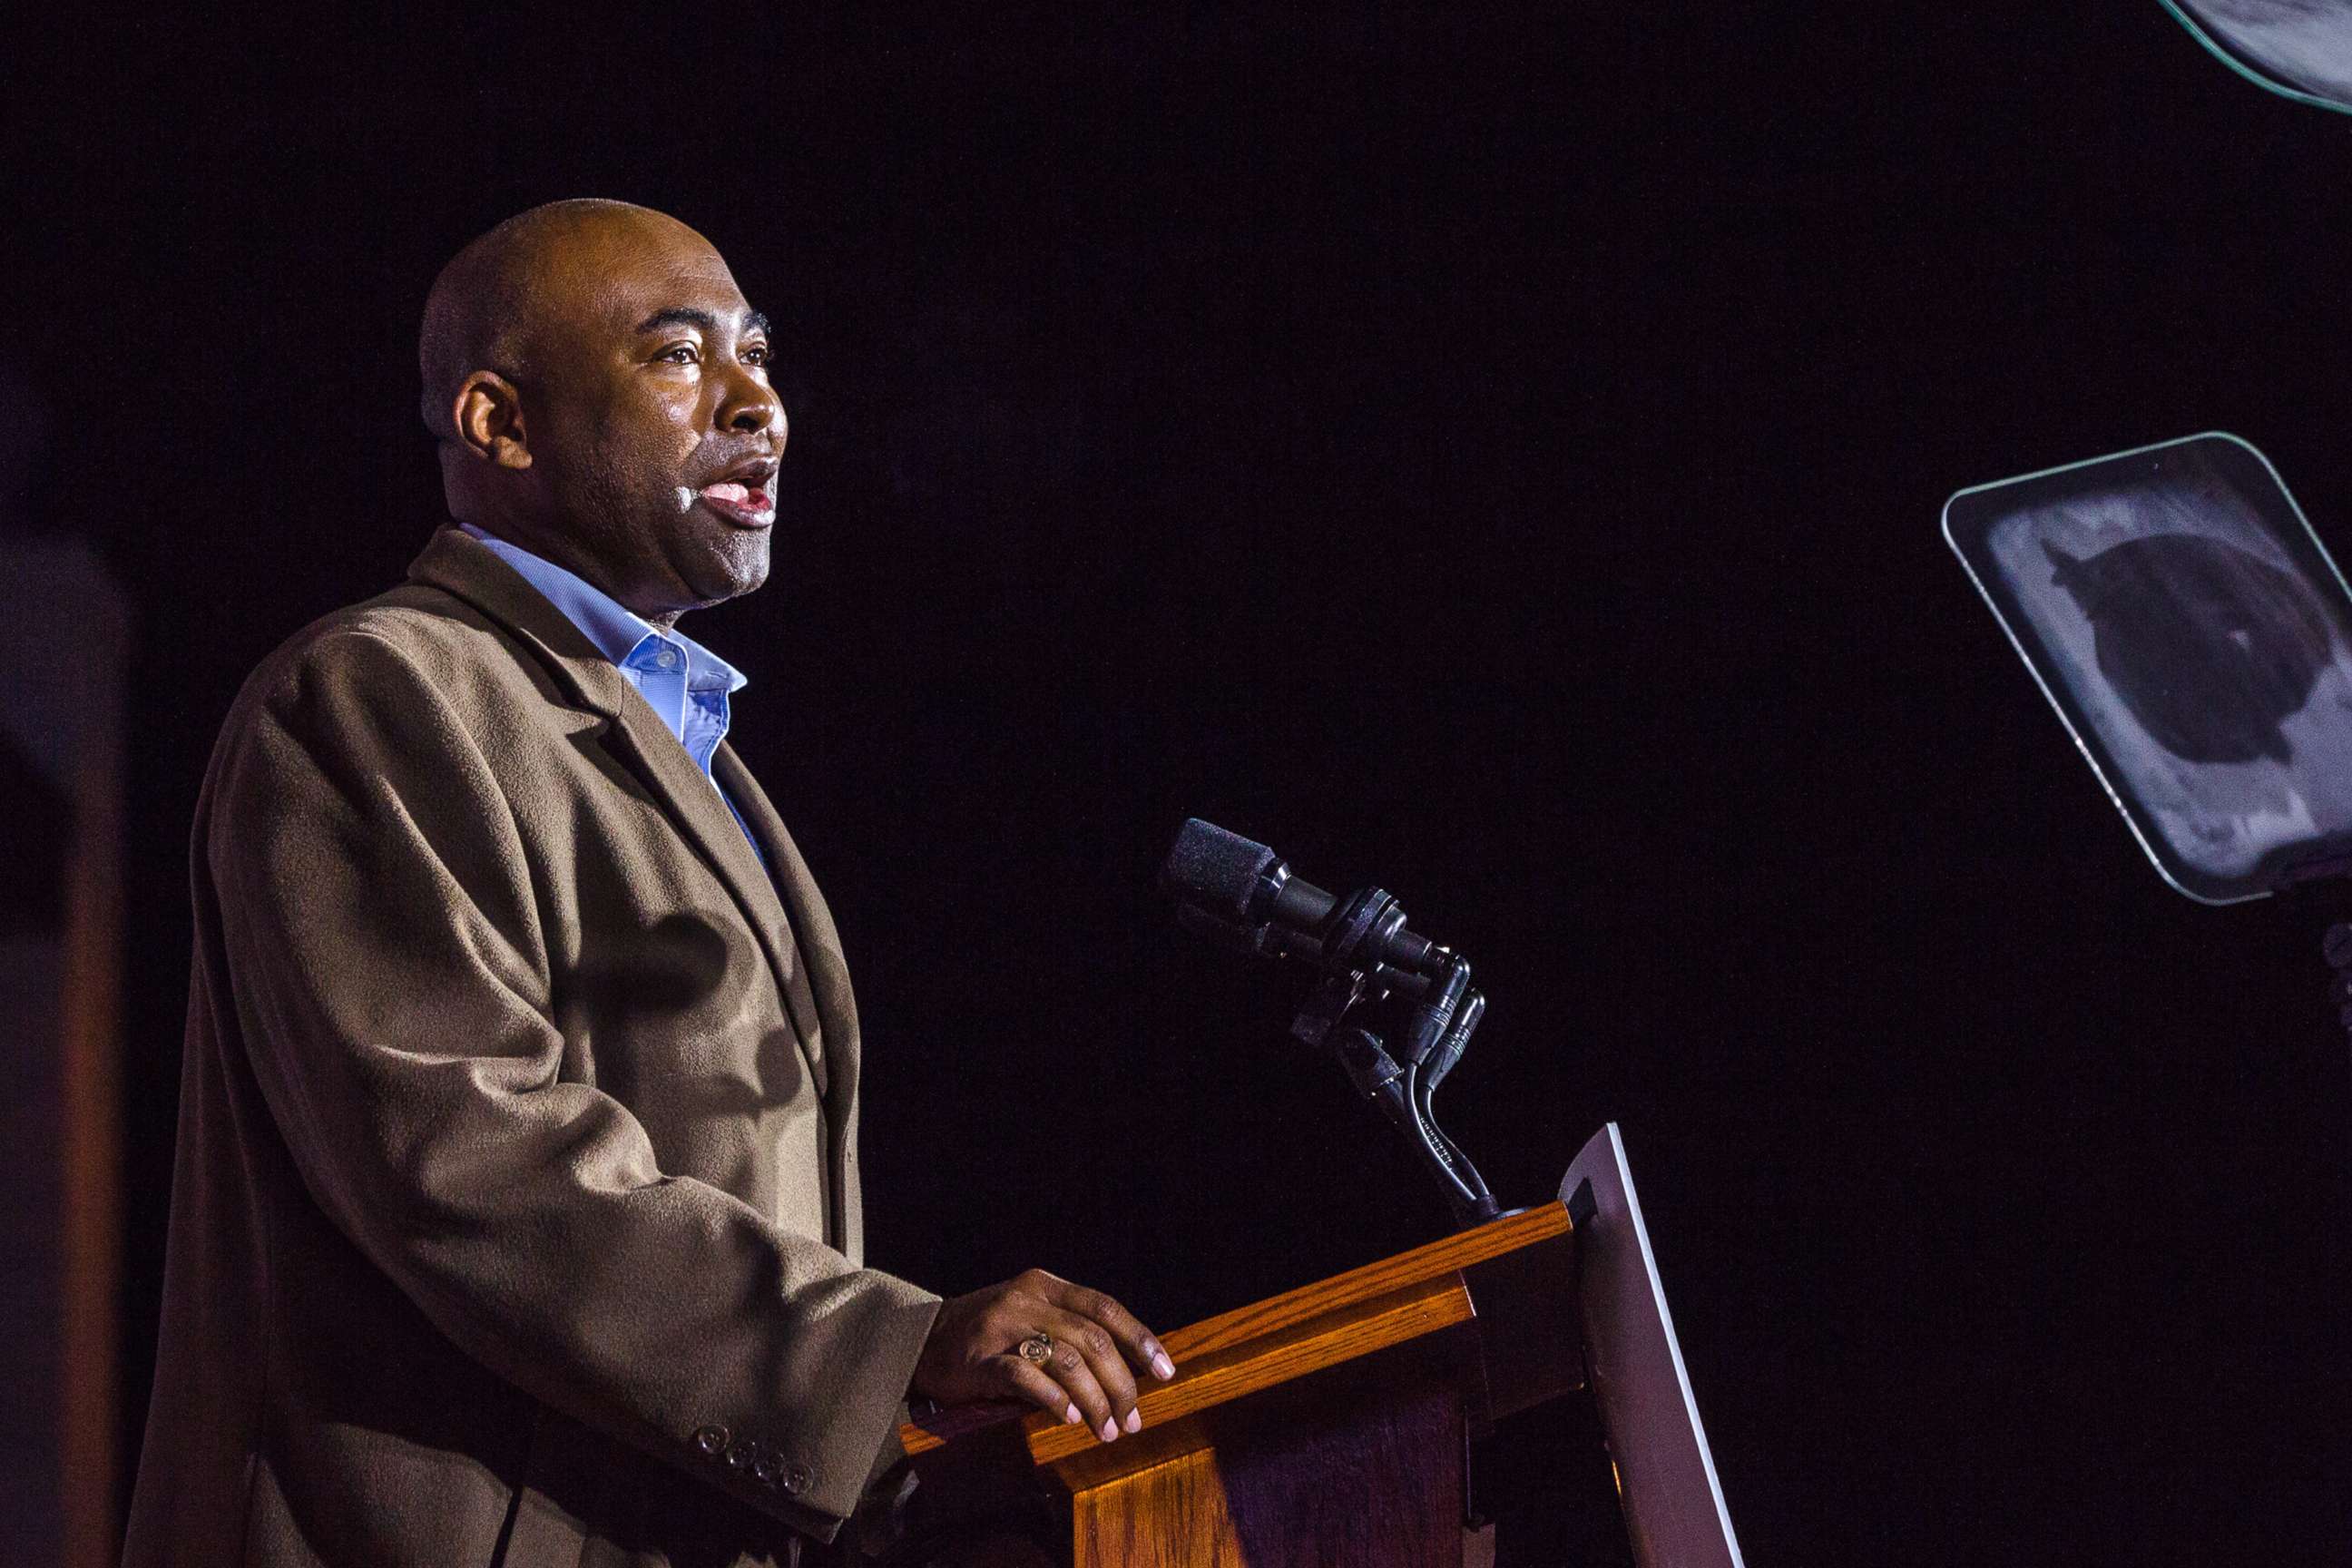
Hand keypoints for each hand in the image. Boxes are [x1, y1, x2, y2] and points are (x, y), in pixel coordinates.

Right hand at [910, 1268, 1175, 1442]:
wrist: (919, 1341)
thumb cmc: (985, 1335)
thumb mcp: (1028, 1316)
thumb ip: (1068, 1330)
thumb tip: (1127, 1369)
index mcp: (1045, 1286)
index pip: (1105, 1308)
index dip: (1140, 1339)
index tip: (1166, 1371)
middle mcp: (1027, 1299)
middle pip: (1093, 1340)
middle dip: (1121, 1384)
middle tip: (1132, 1420)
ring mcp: (1003, 1326)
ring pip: (1067, 1360)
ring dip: (1095, 1401)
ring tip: (1105, 1430)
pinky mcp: (980, 1358)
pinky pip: (1027, 1377)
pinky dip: (1054, 1400)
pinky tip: (1069, 1420)